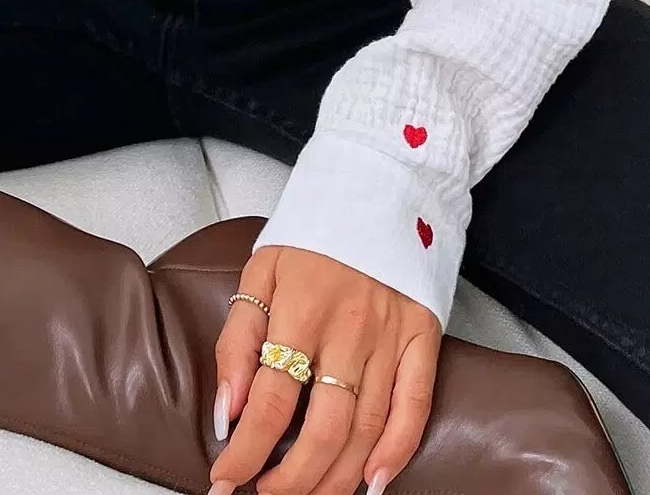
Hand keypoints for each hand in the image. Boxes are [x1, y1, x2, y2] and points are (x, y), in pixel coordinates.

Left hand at [207, 245, 440, 494]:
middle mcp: (349, 329)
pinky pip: (415, 405)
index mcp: (301, 309)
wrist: (377, 184)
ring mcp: (391, 336)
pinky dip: (398, 450)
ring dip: (335, 477)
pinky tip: (374, 481)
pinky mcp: (424, 336)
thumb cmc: (312, 234)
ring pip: (366, 429)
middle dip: (292, 481)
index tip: (225, 484)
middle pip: (322, 429)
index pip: (270, 402)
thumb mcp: (261, 271)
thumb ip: (238, 341)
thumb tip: (227, 413)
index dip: (246, 452)